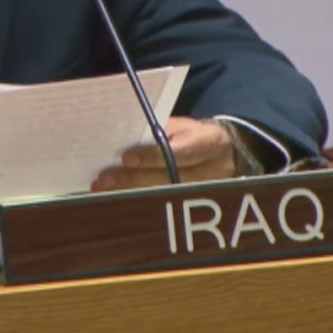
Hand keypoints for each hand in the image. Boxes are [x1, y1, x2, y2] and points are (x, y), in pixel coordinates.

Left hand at [92, 117, 235, 190]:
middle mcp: (214, 170)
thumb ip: (161, 132)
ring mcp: (209, 193)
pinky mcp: (197, 204)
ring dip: (132, 195)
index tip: (127, 157)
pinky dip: (139, 203)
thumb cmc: (196, 136)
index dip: (154, 156)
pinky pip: (165, 206)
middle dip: (135, 180)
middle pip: (171, 179)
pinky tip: (117, 200)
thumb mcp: (184, 126)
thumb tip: (126, 139)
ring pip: (166, 197)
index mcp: (211, 142)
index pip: (182, 151)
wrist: (228, 155)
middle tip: (105, 179)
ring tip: (104, 191)